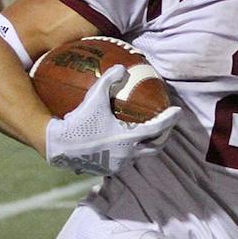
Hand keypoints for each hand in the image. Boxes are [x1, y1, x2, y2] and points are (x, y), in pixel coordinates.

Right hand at [44, 65, 180, 175]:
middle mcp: (128, 154)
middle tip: (164, 127)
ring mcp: (118, 165)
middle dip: (163, 137)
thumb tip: (122, 68)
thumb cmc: (79, 120)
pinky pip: (124, 161)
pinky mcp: (107, 170)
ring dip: (145, 146)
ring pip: (139, 156)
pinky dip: (128, 153)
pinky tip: (122, 145)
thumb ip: (109, 80)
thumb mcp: (95, 97)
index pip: (158, 128)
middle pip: (154, 148)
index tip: (178, 112)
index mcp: (130, 138)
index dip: (170, 119)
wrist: (59, 146)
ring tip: (145, 136)